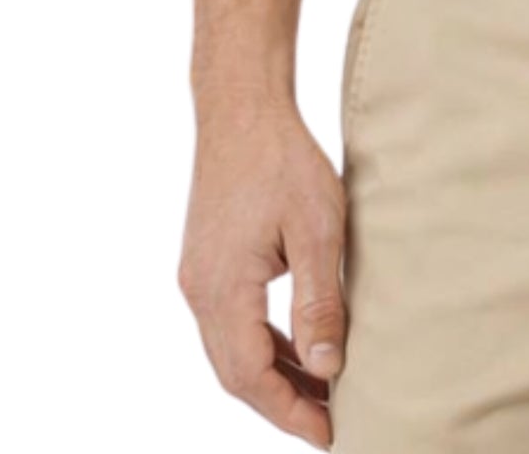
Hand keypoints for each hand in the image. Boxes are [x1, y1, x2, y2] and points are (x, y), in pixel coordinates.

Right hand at [177, 96, 349, 447]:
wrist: (241, 107)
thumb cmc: (283, 159)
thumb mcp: (316, 230)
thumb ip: (319, 302)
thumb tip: (327, 369)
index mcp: (222, 289)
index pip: (251, 377)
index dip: (289, 412)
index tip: (330, 435)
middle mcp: (199, 291)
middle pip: (236, 373)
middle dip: (282, 404)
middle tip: (330, 423)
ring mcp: (198, 277)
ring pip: (231, 350)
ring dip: (274, 375)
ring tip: (323, 393)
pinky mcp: (207, 262)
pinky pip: (232, 322)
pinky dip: (264, 344)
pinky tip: (299, 349)